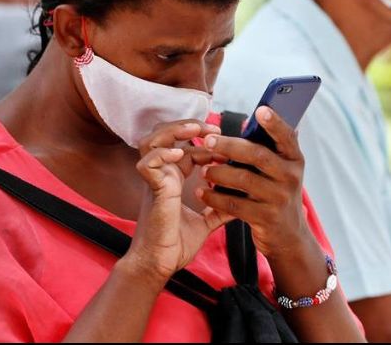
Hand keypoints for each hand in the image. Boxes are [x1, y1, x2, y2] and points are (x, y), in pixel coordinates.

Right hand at [124, 120, 233, 282]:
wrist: (159, 264)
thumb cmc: (175, 244)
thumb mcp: (206, 222)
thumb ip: (220, 210)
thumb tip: (242, 203)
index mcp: (173, 179)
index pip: (186, 148)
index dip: (205, 143)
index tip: (226, 146)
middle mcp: (162, 175)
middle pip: (165, 135)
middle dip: (187, 126)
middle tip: (211, 127)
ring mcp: (155, 181)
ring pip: (152, 141)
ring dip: (174, 131)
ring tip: (195, 131)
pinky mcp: (151, 191)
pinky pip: (148, 163)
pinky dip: (162, 155)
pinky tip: (180, 155)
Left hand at [197, 106, 314, 259]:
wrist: (288, 235)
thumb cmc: (277, 193)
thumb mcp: (281, 170)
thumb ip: (269, 148)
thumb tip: (250, 120)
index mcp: (294, 160)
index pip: (287, 137)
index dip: (275, 123)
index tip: (261, 110)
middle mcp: (291, 177)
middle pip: (259, 155)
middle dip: (231, 146)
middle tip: (209, 141)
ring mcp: (279, 198)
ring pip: (244, 180)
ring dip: (220, 173)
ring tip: (204, 170)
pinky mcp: (266, 218)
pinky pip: (235, 205)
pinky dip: (215, 198)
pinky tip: (202, 193)